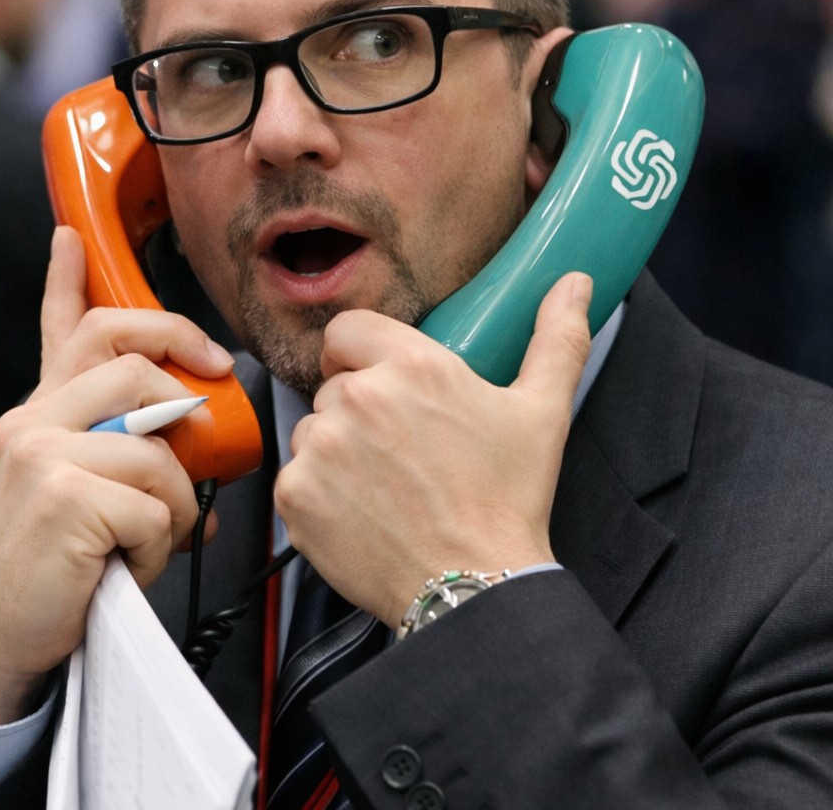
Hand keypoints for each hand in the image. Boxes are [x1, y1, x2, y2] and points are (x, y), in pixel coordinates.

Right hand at [0, 227, 234, 725]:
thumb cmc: (50, 566)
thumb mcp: (76, 493)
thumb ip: (124, 458)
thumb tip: (201, 454)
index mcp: (40, 416)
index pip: (58, 328)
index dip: (68, 278)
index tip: (74, 239)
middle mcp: (34, 422)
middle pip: (125, 355)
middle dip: (184, 368)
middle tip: (212, 399)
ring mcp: (45, 455)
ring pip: (157, 446)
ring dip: (180, 500)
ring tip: (162, 536)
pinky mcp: (64, 498)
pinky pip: (155, 504)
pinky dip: (164, 542)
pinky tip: (136, 563)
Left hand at [274, 272, 592, 628]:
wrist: (475, 586)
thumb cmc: (507, 500)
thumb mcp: (543, 412)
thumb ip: (556, 338)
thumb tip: (574, 284)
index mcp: (413, 366)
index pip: (347, 329)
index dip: (357, 351)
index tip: (374, 378)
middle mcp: (359, 398)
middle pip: (334, 385)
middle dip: (358, 410)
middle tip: (399, 449)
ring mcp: (322, 447)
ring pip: (312, 430)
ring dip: (336, 450)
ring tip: (383, 485)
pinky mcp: (296, 495)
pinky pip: (295, 476)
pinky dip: (318, 494)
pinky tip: (361, 513)